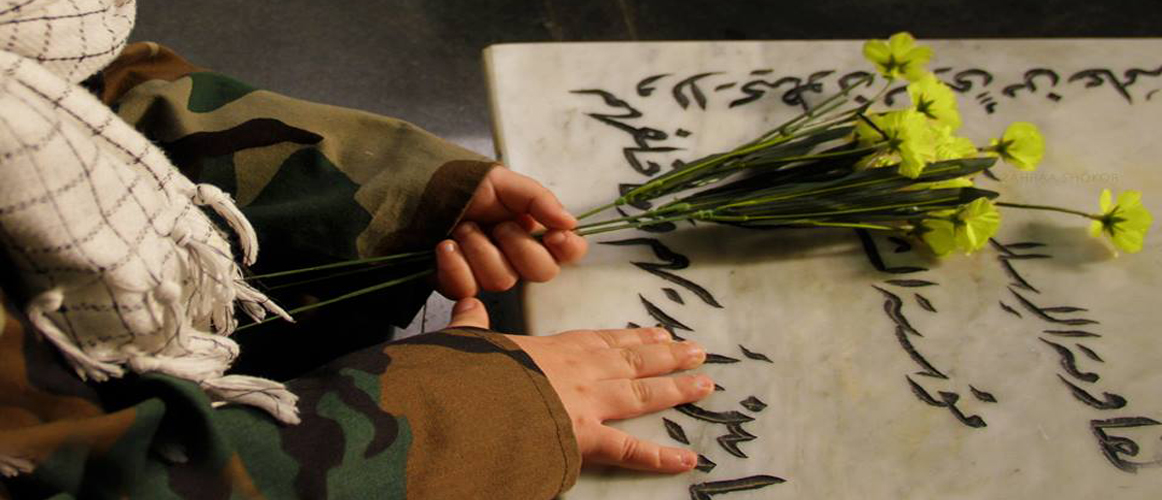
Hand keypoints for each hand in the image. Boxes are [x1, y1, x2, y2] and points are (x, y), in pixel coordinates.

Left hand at [435, 166, 587, 298]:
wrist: (417, 190)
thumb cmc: (462, 185)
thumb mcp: (503, 182)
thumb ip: (538, 199)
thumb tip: (570, 222)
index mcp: (531, 230)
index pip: (568, 250)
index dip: (569, 247)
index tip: (555, 235)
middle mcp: (514, 255)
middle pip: (541, 271)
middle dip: (517, 245)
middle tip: (497, 225)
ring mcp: (487, 272)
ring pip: (502, 281)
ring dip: (480, 249)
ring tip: (463, 226)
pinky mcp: (459, 284)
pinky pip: (467, 290)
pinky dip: (455, 266)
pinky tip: (446, 246)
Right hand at [447, 298, 712, 472]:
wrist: (469, 399)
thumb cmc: (468, 371)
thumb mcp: (466, 341)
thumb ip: (471, 323)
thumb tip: (465, 301)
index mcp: (552, 348)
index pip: (601, 340)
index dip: (630, 337)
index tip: (654, 332)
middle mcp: (580, 371)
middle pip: (632, 361)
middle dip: (666, 355)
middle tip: (696, 350)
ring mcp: (588, 403)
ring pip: (641, 394)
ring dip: (675, 388)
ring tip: (705, 382)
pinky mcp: (586, 438)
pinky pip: (629, 451)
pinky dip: (660, 458)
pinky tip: (687, 460)